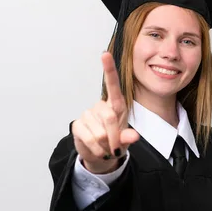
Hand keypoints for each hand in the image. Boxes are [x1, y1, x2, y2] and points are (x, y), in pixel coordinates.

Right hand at [71, 51, 139, 173]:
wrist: (100, 156)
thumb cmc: (115, 143)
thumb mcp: (125, 141)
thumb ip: (128, 137)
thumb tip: (133, 136)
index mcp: (116, 105)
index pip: (112, 85)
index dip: (109, 70)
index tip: (105, 54)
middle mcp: (101, 106)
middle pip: (109, 117)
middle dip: (115, 137)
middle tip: (116, 149)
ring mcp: (87, 115)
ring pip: (99, 132)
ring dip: (105, 146)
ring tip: (106, 148)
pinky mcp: (77, 125)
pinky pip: (89, 138)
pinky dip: (96, 149)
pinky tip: (98, 150)